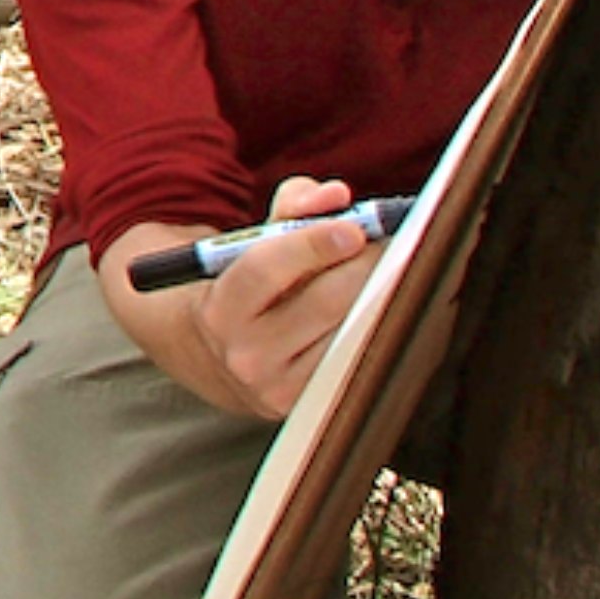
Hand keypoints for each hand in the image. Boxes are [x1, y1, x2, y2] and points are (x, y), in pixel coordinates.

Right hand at [189, 178, 380, 420]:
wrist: (214, 357)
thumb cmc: (244, 286)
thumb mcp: (252, 242)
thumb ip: (292, 207)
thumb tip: (337, 195)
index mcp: (219, 309)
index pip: (266, 269)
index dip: (313, 244)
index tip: (353, 228)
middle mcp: (244, 354)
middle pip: (324, 301)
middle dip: (363, 264)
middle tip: (385, 242)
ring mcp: (278, 386)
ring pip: (351, 329)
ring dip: (378, 294)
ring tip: (384, 271)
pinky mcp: (310, 403)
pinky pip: (358, 356)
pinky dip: (373, 325)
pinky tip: (377, 307)